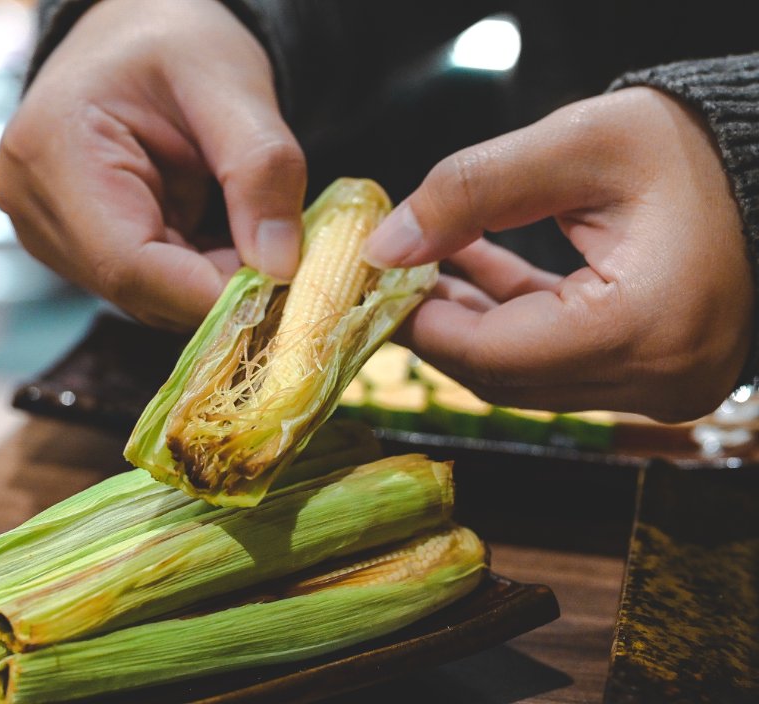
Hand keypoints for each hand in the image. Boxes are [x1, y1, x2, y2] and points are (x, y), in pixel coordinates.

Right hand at [0, 0, 305, 329]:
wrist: (133, 31)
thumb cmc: (174, 39)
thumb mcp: (233, 83)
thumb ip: (262, 170)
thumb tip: (280, 268)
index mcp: (53, 150)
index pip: (129, 263)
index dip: (210, 292)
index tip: (283, 286)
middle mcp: (33, 203)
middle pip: (138, 289)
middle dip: (219, 285)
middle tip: (282, 252)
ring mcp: (46, 231)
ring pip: (145, 297)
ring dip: (209, 279)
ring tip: (247, 223)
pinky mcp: (70, 247)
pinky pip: (144, 286)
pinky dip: (194, 272)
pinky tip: (217, 229)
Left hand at [364, 87, 751, 421]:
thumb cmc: (686, 146)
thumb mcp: (574, 145)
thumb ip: (470, 192)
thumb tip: (386, 247)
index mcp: (643, 329)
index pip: (495, 354)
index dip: (424, 323)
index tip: (376, 283)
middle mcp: (657, 378)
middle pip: (506, 376)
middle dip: (440, 327)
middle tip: (389, 278)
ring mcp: (659, 386)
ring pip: (527, 374)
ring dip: (469, 323)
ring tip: (421, 265)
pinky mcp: (652, 374)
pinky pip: (557, 359)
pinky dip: (510, 318)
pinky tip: (469, 269)